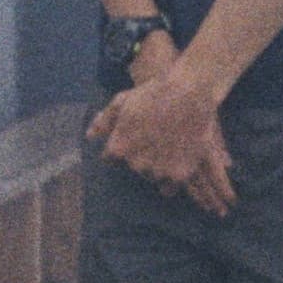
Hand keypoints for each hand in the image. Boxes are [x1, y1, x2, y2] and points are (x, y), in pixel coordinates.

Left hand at [88, 59, 235, 213]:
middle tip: (156, 144)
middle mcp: (136, 164)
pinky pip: (175, 187)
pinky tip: (192, 188)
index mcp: (118, 148)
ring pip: (156, 180)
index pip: (112, 159)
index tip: (131, 142)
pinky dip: (180, 186)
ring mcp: (158, 171)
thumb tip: (90, 136)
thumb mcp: (121, 101)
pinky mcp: (179, 175)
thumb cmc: (151, 94)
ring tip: (173, 165)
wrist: (186, 94)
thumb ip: (105, 121)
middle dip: (144, 159)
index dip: (121, 150)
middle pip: (137, 170)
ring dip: (161, 172)